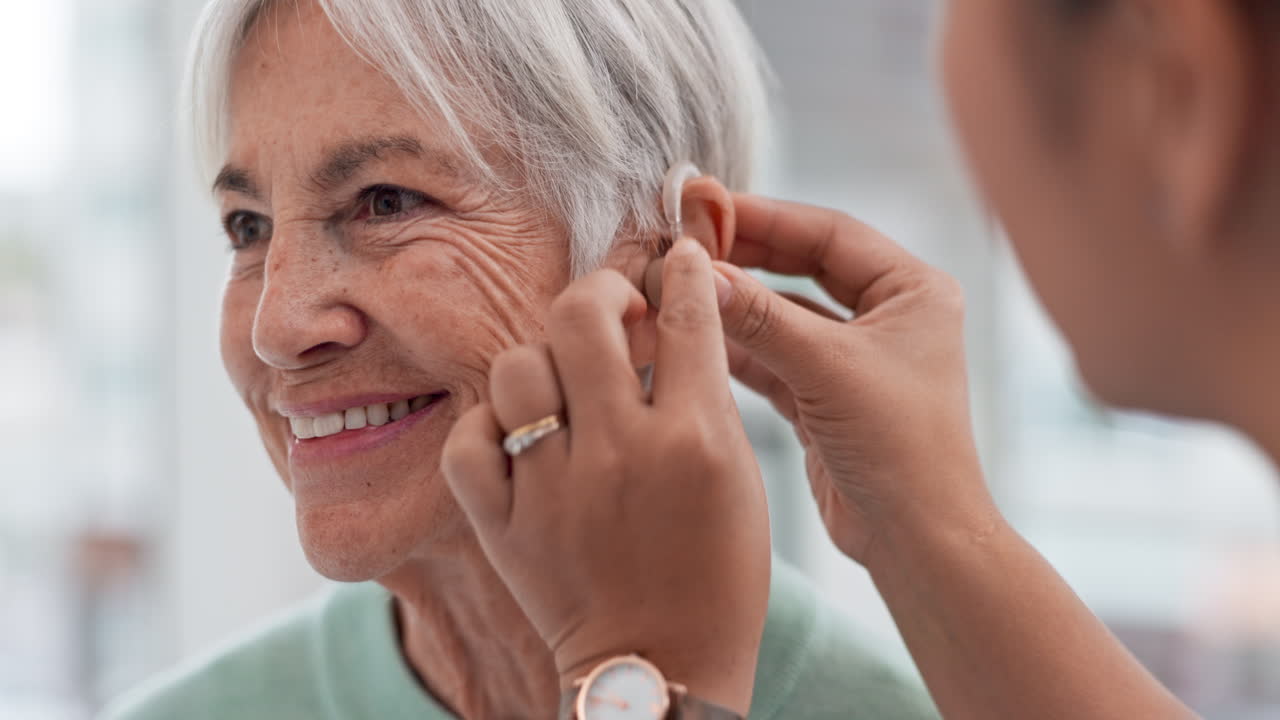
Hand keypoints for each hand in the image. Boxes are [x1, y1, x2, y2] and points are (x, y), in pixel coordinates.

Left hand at [441, 239, 769, 715]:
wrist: (661, 665)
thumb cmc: (715, 572)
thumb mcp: (737, 476)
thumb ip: (706, 393)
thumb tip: (673, 313)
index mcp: (692, 440)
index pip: (684, 313)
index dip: (679, 269)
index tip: (674, 259)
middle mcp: (617, 453)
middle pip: (582, 314)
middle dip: (599, 290)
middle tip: (612, 309)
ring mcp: (551, 489)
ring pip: (517, 367)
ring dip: (543, 361)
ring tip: (565, 383)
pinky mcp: (501, 524)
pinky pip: (470, 438)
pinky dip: (490, 427)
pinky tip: (521, 435)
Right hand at [711, 194, 993, 565]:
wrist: (916, 541)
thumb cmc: (900, 449)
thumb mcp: (827, 370)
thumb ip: (760, 319)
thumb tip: (699, 273)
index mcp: (912, 291)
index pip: (829, 232)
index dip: (766, 216)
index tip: (705, 205)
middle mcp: (888, 317)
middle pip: (803, 266)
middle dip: (745, 255)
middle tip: (684, 240)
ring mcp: (854, 359)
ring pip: (783, 314)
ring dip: (735, 304)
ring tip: (678, 286)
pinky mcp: (826, 398)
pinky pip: (773, 358)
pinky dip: (736, 349)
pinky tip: (694, 337)